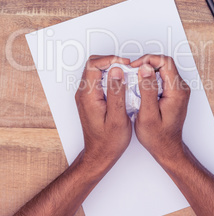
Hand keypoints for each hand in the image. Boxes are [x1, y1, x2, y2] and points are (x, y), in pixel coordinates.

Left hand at [75, 55, 131, 173]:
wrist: (99, 155)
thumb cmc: (109, 142)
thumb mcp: (117, 118)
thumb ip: (116, 92)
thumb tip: (116, 71)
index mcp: (88, 96)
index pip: (94, 64)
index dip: (111, 59)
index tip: (126, 65)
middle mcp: (83, 94)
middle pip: (94, 64)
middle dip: (112, 62)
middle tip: (128, 68)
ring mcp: (86, 96)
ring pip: (96, 71)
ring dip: (112, 69)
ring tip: (127, 76)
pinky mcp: (91, 100)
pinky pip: (99, 80)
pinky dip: (111, 78)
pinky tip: (122, 85)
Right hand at [131, 55, 189, 165]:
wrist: (167, 148)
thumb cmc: (158, 137)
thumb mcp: (147, 114)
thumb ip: (147, 90)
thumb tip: (145, 68)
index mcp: (176, 92)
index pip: (165, 62)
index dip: (148, 59)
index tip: (135, 67)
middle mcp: (181, 89)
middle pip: (165, 63)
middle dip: (146, 64)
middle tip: (132, 72)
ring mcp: (179, 90)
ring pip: (163, 69)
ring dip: (148, 71)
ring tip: (135, 81)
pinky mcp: (174, 93)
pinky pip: (163, 78)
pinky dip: (150, 78)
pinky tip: (141, 88)